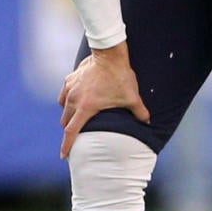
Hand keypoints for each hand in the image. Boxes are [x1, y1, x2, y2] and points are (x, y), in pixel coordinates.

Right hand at [57, 42, 149, 158]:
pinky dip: (68, 99)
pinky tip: (76, 98)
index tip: (64, 156)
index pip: (71, 132)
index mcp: (86, 107)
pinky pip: (64, 94)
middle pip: (65, 121)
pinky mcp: (70, 78)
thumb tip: (148, 122)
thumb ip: (140, 112)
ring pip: (63, 107)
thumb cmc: (120, 77)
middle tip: (75, 136)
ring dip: (68, 114)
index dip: (67, 146)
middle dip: (69, 130)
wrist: (109, 54)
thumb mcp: (132, 97)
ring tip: (76, 117)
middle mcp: (74, 99)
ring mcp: (70, 88)